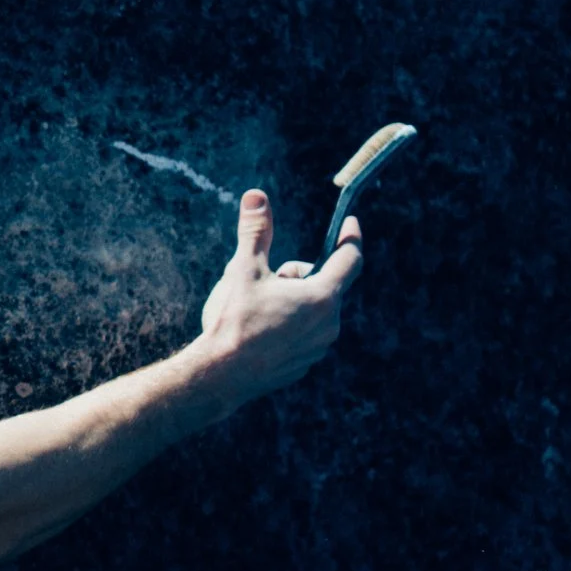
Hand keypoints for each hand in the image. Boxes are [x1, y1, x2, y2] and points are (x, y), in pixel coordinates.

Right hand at [193, 189, 361, 403]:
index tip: (349, 223)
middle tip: (267, 279)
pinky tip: (258, 332)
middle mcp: (329, 323)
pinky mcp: (305, 363)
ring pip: (314, 310)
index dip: (350, 237)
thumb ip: (256, 232)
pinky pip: (304, 334)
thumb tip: (256, 196)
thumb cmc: (234, 320)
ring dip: (294, 301)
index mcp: (322, 296)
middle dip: (299, 275)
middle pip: (324, 284)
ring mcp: (318, 347)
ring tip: (257, 309)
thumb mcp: (243, 270)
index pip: (349, 258)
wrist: (220, 374)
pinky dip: (288, 326)